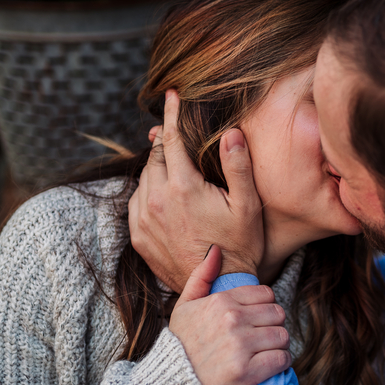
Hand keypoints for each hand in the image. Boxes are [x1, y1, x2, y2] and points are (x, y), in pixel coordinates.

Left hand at [129, 90, 263, 291]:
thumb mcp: (247, 204)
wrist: (217, 290)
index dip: (172, 113)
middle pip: (156, 155)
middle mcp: (157, 200)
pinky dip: (148, 189)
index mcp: (183, 187)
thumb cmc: (239, 246)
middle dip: (164, 138)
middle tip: (171, 126)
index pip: (172, 138)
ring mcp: (144, 219)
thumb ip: (238, 165)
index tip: (172, 95)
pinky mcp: (138, 236)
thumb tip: (230, 131)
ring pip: (145, 177)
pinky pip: (137, 201)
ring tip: (171, 160)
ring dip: (157, 165)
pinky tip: (163, 191)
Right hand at [170, 245, 290, 384]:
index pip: (266, 294)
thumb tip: (216, 248)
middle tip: (263, 336)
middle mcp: (232, 320)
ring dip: (278, 344)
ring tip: (266, 350)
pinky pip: (281, 359)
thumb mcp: (184, 306)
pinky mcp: (246, 372)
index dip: (265, 306)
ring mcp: (240, 346)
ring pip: (282, 335)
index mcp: (221, 302)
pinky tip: (270, 365)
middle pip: (278, 313)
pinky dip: (281, 362)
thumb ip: (201, 276)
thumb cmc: (179, 344)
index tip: (257, 319)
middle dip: (273, 324)